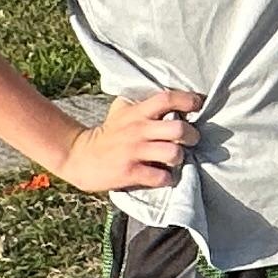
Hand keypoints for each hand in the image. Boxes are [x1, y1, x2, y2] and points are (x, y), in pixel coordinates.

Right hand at [60, 86, 198, 192]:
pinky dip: (167, 178)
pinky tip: (164, 176)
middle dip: (192, 136)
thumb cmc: (108, 134)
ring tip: (175, 160)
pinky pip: (161, 177)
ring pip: (173, 154)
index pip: (166, 99)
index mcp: (136, 113)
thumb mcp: (121, 112)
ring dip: (180, 159)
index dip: (187, 100)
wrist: (79, 156)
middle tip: (192, 140)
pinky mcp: (129, 172)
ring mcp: (133, 152)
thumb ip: (142, 104)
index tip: (198, 105)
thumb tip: (171, 99)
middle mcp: (137, 130)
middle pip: (178, 129)